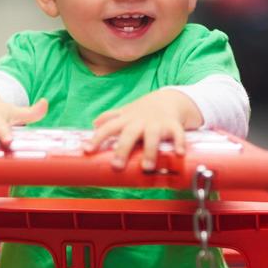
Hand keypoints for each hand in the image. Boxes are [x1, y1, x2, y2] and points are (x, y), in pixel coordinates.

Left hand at [85, 89, 202, 170]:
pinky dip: (179, 143)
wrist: (170, 98)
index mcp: (126, 120)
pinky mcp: (173, 125)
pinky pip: (177, 134)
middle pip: (129, 134)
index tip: (87, 151)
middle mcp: (140, 121)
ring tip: (147, 168)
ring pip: (152, 136)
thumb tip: (94, 124)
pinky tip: (179, 154)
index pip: (108, 128)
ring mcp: (157, 123)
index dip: (97, 138)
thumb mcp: (126, 112)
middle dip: (122, 149)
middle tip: (117, 166)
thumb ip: (110, 118)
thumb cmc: (144, 110)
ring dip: (150, 151)